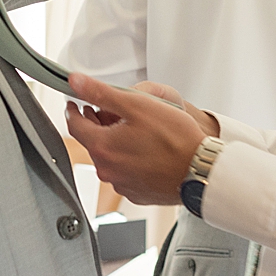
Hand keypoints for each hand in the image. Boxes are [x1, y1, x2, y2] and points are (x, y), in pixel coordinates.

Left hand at [65, 73, 207, 206]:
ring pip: (110, 158)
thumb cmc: (175, 138)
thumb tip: (75, 82)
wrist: (200, 169)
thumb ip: (101, 92)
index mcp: (102, 147)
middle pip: (93, 142)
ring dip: (115, 143)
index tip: (76, 103)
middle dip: (98, 125)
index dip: (74, 110)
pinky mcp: (137, 193)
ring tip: (135, 130)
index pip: (75, 125)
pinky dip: (128, 160)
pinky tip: (145, 150)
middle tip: (111, 112)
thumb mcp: (136, 105)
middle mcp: (107, 170)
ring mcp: (122, 185)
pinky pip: (125, 173)